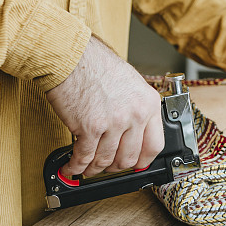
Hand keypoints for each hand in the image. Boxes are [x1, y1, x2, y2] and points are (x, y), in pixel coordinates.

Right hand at [46, 37, 163, 177]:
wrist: (71, 56)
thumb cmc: (96, 64)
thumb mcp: (131, 83)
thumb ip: (135, 108)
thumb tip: (132, 131)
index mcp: (148, 104)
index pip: (154, 145)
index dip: (144, 160)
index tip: (137, 164)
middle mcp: (135, 115)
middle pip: (129, 157)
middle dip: (116, 167)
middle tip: (108, 167)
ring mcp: (113, 123)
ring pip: (106, 160)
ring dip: (95, 169)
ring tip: (87, 169)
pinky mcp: (90, 128)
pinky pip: (85, 156)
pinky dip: (77, 166)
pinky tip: (72, 167)